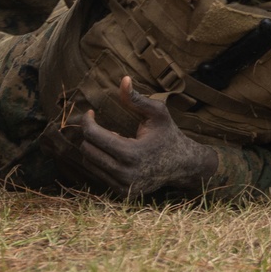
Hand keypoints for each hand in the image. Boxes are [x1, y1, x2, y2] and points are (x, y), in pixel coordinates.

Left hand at [78, 76, 217, 195]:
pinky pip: (97, 173)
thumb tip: (123, 79)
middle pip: (87, 150)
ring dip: (94, 147)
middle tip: (99, 124)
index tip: (91, 112)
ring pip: (89, 163)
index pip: (93, 136)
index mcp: (132, 153)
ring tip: (111, 138)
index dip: (87, 121)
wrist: (183, 166)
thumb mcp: (157, 113)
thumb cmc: (168, 134)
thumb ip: (137, 98)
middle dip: (89, 134)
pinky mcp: (121, 192)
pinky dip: (101, 159)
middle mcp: (125, 174)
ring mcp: (123, 186)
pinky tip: (114, 151)